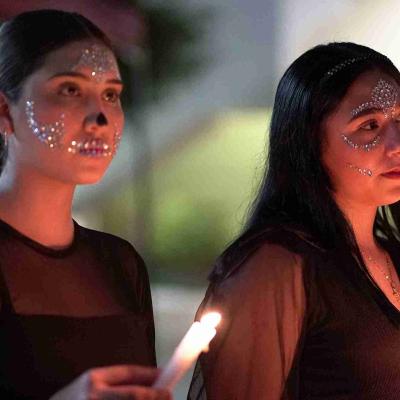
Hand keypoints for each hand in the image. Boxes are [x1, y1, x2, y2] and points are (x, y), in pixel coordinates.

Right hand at [49, 365, 171, 399]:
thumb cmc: (73, 399)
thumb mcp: (92, 382)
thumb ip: (118, 381)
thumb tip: (152, 378)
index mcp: (94, 380)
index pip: (128, 374)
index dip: (149, 375)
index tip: (165, 376)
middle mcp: (95, 397)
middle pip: (134, 396)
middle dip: (155, 395)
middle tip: (167, 394)